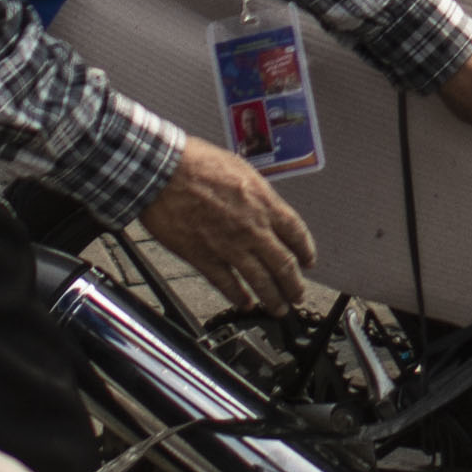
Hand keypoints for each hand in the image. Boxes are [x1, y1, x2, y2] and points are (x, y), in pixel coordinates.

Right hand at [140, 142, 316, 309]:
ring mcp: (229, 247)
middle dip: (294, 284)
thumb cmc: (197, 163)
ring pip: (261, 282)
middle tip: (298, 295)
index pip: (296, 233)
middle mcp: (252, 229)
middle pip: (284, 265)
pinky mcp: (204, 259)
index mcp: (264, 203)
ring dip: (273, 299)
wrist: (163, 173)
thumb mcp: (240, 169)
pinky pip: (227, 285)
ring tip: (280, 308)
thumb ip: (256, 194)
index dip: (306, 251)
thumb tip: (265, 205)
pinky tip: (245, 304)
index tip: (309, 262)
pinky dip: (238, 298)